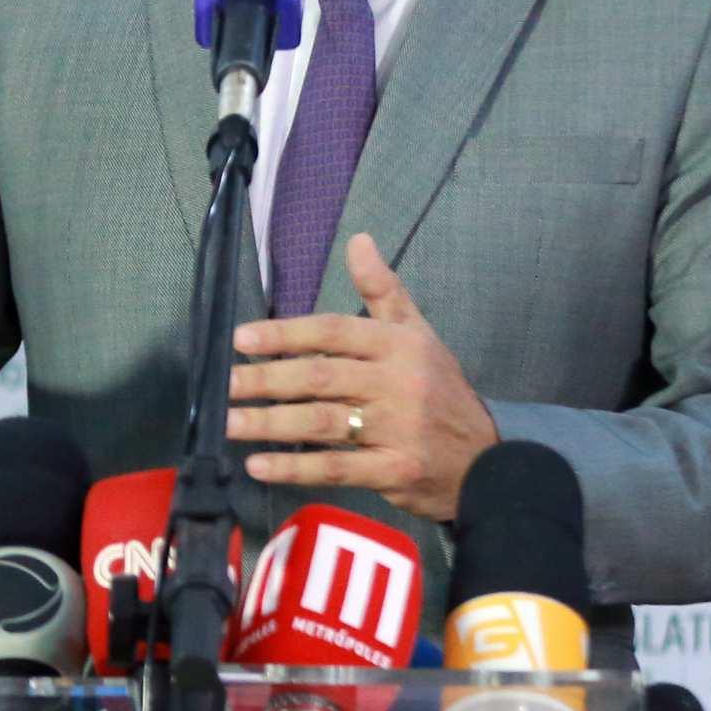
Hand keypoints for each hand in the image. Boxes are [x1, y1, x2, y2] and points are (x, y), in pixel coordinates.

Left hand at [227, 235, 500, 522]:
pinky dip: (295, 468)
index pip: (334, 331)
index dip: (286, 333)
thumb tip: (357, 239)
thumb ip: (383, 290)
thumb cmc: (441, 393)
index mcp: (400, 344)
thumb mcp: (419, 335)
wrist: (487, 463)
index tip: (241, 339)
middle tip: (224, 384)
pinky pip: (336, 467)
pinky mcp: (394, 471)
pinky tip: (259, 466)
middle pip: (321, 376)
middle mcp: (399, 382)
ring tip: (230, 423)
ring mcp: (398, 429)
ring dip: (271, 423)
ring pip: (323, 421)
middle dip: (268, 379)